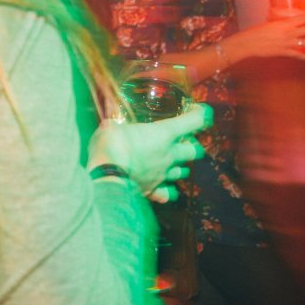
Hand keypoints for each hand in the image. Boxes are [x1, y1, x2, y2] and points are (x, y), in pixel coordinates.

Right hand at [87, 104, 212, 199]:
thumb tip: (109, 125)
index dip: (200, 113)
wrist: (105, 178)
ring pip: (183, 172)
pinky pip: (168, 194)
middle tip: (180, 141)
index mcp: (164, 134)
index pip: (196, 121)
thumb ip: (114, 126)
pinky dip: (167, 191)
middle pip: (196, 151)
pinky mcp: (153, 191)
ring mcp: (163, 175)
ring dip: (179, 166)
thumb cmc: (110, 147)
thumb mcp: (109, 128)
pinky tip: (161, 187)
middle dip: (192, 145)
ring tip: (170, 163)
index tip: (195, 110)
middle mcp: (169, 155)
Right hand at [230, 15, 304, 60]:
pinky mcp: (284, 53)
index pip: (304, 18)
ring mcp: (288, 44)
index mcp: (285, 23)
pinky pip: (299, 55)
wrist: (246, 44)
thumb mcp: (269, 24)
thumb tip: (286, 24)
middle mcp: (290, 33)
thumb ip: (280, 24)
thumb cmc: (254, 32)